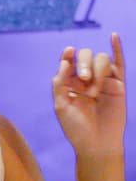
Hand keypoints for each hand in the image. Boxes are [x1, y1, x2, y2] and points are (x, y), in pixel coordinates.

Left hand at [52, 33, 125, 157]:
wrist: (97, 144)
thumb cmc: (77, 129)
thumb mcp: (62, 107)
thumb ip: (60, 83)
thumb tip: (65, 61)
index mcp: (70, 83)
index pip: (69, 61)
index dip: (69, 54)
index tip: (69, 52)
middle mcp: (86, 79)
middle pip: (86, 56)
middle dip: (84, 64)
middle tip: (84, 80)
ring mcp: (103, 80)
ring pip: (102, 60)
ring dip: (97, 72)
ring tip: (94, 93)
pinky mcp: (118, 85)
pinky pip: (119, 63)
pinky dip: (117, 49)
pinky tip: (113, 36)